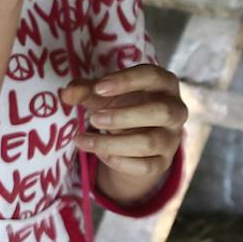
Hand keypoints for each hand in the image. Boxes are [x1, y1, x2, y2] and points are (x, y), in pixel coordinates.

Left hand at [64, 64, 186, 205]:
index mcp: (164, 83)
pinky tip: (100, 153)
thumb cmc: (123, 104)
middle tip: (93, 119)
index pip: (152, 76)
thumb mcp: (104, 94)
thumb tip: (66, 94)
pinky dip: (120, 161)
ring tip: (83, 139)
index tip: (98, 88)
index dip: (126, 80)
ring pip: (150, 142)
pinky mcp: (163, 163)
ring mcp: (172, 138)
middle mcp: (176, 110)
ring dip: (114, 142)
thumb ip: (86, 90)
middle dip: (124, 116)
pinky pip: (146, 166)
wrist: (136, 138)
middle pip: (160, 112)